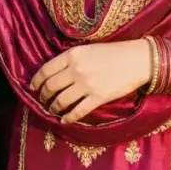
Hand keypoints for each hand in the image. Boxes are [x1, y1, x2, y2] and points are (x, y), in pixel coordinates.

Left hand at [30, 40, 152, 123]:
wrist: (137, 60)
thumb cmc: (114, 52)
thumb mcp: (88, 49)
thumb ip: (71, 60)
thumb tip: (55, 73)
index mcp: (72, 55)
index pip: (46, 70)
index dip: (36, 81)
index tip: (33, 87)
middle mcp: (76, 70)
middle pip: (50, 87)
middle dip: (43, 96)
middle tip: (42, 100)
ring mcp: (86, 85)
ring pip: (61, 101)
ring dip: (53, 108)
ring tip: (53, 110)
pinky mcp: (97, 98)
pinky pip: (77, 111)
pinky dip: (68, 118)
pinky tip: (65, 120)